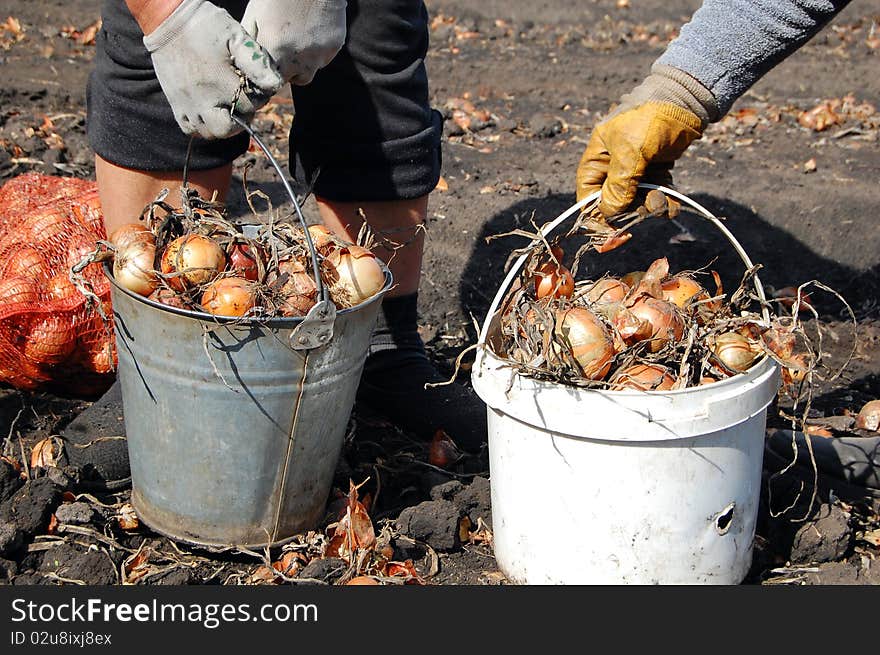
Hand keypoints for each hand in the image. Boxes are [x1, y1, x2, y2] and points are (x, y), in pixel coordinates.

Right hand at [143, 0, 282, 138]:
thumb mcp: (236, 37)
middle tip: (241, 103)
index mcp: (222, 83)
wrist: (168, 20)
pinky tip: (209, 111)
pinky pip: (190, 129)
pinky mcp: (175, 104)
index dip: (257, 99)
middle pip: (228, 129)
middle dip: (240, 120)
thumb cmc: (206, 26)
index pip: (250, 107)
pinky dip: (202, 126)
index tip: (253, 86)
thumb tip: (274, 85)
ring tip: (226, 108)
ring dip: (222, 125)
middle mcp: (203, 99)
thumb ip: (257, 63)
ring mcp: (187, 104)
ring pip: (210, 133)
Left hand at [242, 0, 346, 85]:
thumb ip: (250, 41)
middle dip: (285, 71)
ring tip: (297, 41)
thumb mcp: (255, 14)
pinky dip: (316, 52)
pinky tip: (311, 32)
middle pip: (290, 80)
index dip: (266, 76)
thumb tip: (245, 61)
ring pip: (308, 73)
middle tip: (282, 52)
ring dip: (301, 65)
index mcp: (274, 50)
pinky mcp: (333, 47)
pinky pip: (322, 59)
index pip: (268, 81)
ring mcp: (318, 55)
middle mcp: (298, 59)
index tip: (265, 68)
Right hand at [575, 65, 715, 217]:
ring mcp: (637, 168)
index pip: (588, 193)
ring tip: (662, 203)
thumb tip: (609, 212)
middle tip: (643, 213)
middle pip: (614, 201)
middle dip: (629, 211)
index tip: (608, 232)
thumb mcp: (631, 152)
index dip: (595, 214)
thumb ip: (618, 185)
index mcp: (598, 157)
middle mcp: (614, 165)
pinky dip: (664, 203)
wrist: (687, 98)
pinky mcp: (658, 169)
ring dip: (650, 207)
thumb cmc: (650, 118)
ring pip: (638, 200)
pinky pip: (657, 194)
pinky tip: (673, 205)